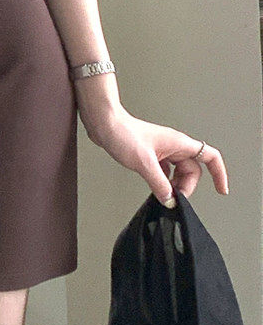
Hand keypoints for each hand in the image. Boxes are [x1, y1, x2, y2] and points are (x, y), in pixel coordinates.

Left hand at [85, 105, 229, 207]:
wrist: (103, 124)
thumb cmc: (123, 134)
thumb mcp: (144, 163)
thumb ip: (159, 184)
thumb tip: (170, 200)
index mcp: (179, 143)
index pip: (210, 157)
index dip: (219, 173)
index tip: (221, 190)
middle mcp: (174, 146)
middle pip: (192, 171)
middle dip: (186, 186)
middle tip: (172, 198)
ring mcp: (162, 150)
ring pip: (178, 173)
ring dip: (174, 185)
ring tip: (162, 194)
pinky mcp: (151, 155)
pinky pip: (165, 172)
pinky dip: (163, 182)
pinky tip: (154, 187)